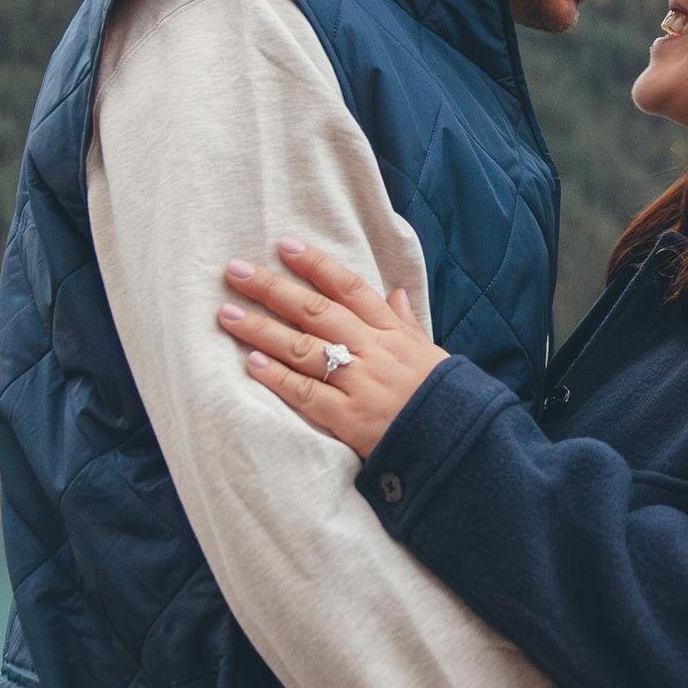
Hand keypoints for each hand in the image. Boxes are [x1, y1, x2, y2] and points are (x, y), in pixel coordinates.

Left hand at [218, 239, 445, 458]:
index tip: (284, 245)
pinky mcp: (349, 418)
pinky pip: (307, 393)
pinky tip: (252, 362)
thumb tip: (396, 293)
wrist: (459, 442)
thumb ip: (406, 322)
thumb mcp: (429, 350)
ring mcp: (360, 383)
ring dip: (262, 329)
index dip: (316, 264)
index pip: (349, 288)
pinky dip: (278, 377)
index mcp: (392, 331)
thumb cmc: (442, 395)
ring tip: (227, 314)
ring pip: (303, 348)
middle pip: (316, 311)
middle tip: (235, 272)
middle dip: (273, 289)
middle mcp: (373, 350)